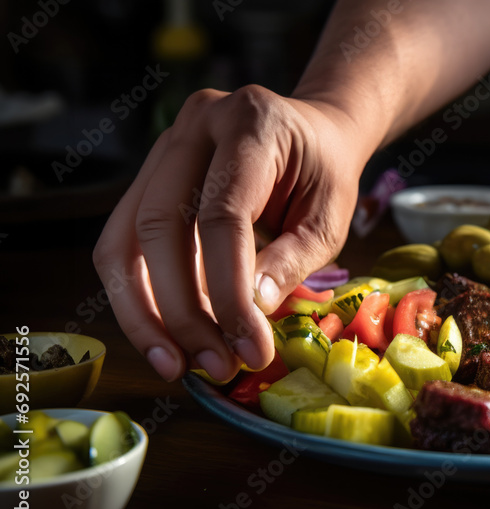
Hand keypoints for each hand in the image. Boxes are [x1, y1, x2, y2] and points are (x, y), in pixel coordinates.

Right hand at [93, 85, 367, 381]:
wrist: (314, 134)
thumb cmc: (324, 175)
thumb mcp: (329, 218)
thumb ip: (292, 260)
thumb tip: (250, 313)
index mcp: (250, 124)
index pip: (221, 214)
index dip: (228, 289)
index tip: (248, 348)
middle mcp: (194, 126)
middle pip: (159, 226)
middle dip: (182, 310)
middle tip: (214, 365)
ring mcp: (161, 151)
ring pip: (124, 240)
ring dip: (144, 314)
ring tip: (176, 366)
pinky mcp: (146, 181)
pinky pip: (124, 246)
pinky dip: (140, 299)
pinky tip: (166, 340)